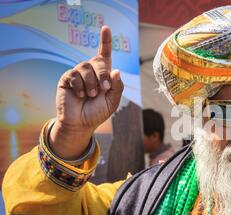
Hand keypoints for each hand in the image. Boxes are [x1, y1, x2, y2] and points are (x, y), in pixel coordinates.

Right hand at [50, 25, 123, 159]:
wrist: (80, 123)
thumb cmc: (97, 112)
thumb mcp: (112, 101)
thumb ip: (117, 86)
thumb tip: (116, 70)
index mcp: (103, 74)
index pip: (104, 54)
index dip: (105, 41)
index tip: (105, 28)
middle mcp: (90, 71)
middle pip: (98, 62)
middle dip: (103, 75)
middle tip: (103, 90)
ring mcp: (78, 73)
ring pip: (86, 67)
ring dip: (91, 83)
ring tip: (91, 95)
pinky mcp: (67, 78)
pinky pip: (74, 75)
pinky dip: (80, 87)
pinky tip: (80, 96)